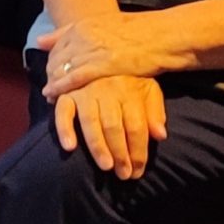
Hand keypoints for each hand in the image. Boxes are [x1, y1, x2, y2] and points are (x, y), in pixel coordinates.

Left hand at [37, 9, 175, 97]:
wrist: (164, 36)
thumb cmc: (141, 32)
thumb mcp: (105, 26)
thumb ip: (75, 32)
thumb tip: (42, 40)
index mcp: (85, 24)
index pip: (57, 44)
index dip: (51, 60)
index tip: (49, 71)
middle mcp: (84, 34)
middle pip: (57, 56)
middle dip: (50, 73)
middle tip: (48, 87)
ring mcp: (93, 48)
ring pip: (62, 67)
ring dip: (53, 82)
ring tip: (49, 95)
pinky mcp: (103, 63)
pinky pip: (74, 77)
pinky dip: (61, 87)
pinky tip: (53, 95)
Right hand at [50, 73, 166, 179]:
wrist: (99, 48)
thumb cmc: (127, 76)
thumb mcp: (148, 87)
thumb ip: (155, 110)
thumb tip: (160, 135)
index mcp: (129, 89)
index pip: (136, 126)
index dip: (139, 150)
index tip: (138, 170)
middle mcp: (107, 90)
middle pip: (114, 127)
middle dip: (120, 153)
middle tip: (123, 174)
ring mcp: (84, 91)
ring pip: (91, 123)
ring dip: (98, 147)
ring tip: (105, 167)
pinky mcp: (66, 93)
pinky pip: (62, 113)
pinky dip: (64, 129)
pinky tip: (70, 147)